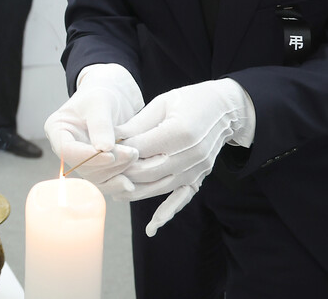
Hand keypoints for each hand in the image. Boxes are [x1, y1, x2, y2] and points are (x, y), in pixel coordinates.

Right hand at [44, 64, 143, 188]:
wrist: (112, 98)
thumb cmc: (101, 93)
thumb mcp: (99, 103)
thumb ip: (100, 124)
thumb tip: (103, 149)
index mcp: (57, 129)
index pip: (67, 150)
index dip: (87, 156)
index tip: (110, 154)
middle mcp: (65, 148)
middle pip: (82, 166)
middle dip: (108, 163)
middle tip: (132, 153)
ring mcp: (80, 159)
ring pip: (95, 176)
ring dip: (116, 170)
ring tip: (134, 155)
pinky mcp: (95, 167)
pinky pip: (104, 180)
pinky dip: (118, 180)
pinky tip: (130, 179)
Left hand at [116, 79, 254, 236]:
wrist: (225, 109)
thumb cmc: (189, 100)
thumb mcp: (162, 103)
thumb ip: (137, 124)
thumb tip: (110, 138)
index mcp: (180, 131)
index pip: (141, 149)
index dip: (119, 152)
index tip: (101, 151)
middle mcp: (191, 154)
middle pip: (148, 171)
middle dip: (122, 172)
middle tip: (102, 172)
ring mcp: (197, 169)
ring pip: (159, 187)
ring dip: (135, 191)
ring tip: (113, 190)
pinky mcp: (200, 177)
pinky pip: (182, 198)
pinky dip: (166, 213)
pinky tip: (152, 227)